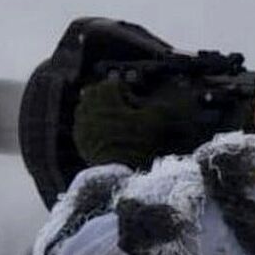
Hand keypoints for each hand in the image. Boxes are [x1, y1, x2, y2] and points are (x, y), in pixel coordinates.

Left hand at [71, 77, 196, 168]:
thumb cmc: (135, 143)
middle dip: (106, 95)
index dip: (123, 89)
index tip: (131, 98)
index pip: (111, 83)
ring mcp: (81, 123)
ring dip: (96, 108)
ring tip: (110, 117)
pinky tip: (102, 133)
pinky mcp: (79, 139)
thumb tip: (175, 97)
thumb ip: (160, 105)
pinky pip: (81, 125)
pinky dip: (90, 125)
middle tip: (119, 105)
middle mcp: (89, 107)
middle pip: (94, 92)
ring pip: (84, 107)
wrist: (117, 171)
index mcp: (106, 98)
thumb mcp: (153, 121)